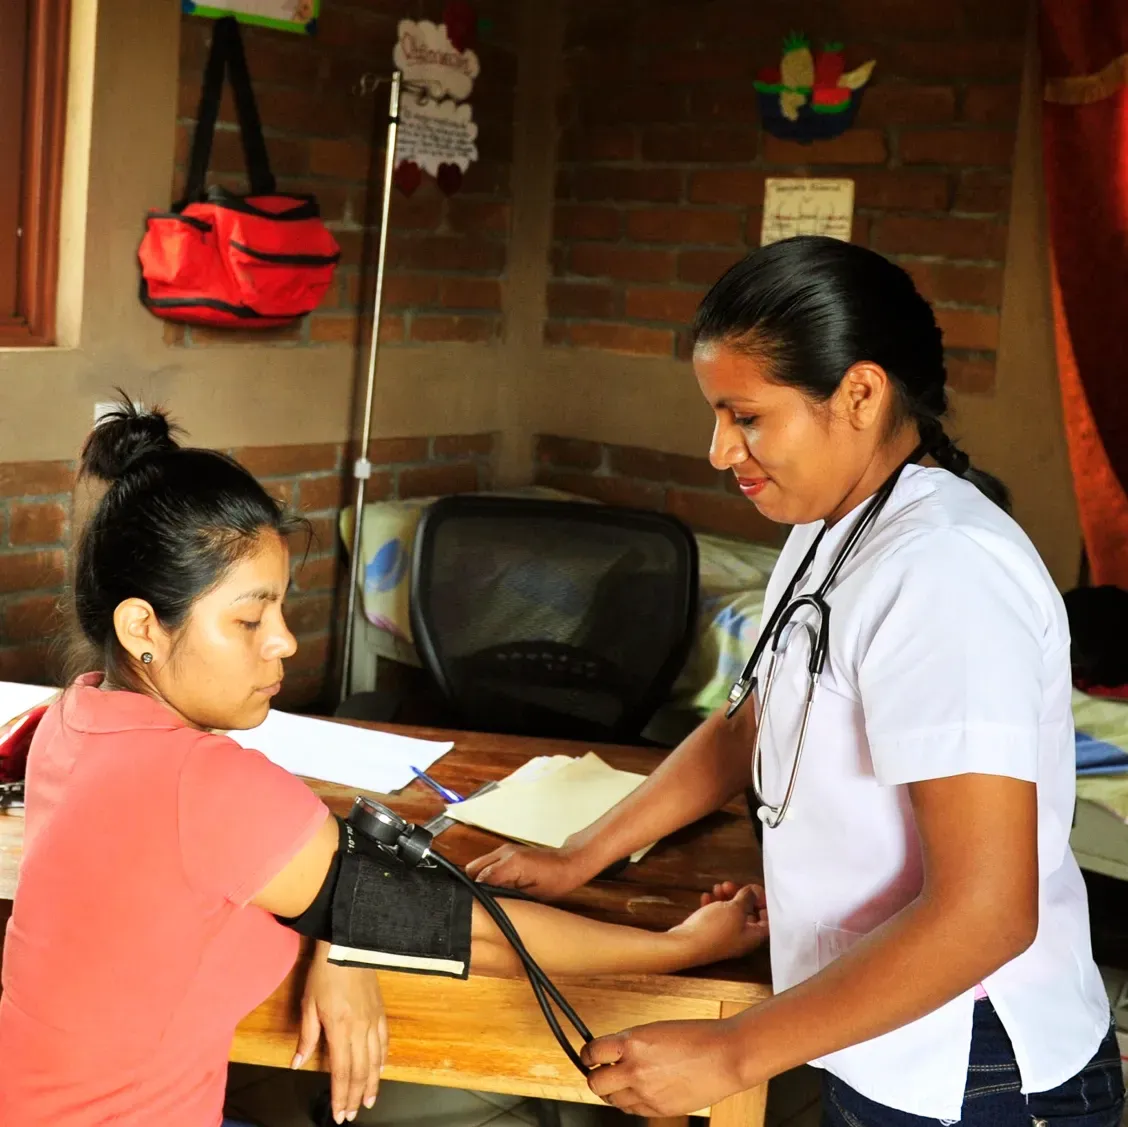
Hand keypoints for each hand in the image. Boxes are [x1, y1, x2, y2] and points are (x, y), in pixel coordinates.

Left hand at [294, 943, 387, 1123]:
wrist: (347, 946)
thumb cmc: (324, 974)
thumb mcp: (308, 1004)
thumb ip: (306, 1036)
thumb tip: (297, 1063)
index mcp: (339, 1028)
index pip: (341, 1071)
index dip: (340, 1095)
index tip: (339, 1114)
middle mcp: (359, 1028)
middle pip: (360, 1070)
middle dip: (355, 1095)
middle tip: (352, 1114)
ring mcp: (373, 1020)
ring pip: (375, 1059)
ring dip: (372, 1083)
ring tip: (368, 1101)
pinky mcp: (380, 1011)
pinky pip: (384, 1040)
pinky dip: (383, 1059)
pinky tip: (380, 1069)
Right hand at [464, 841, 592, 900]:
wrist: (570, 861)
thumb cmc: (557, 879)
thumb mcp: (534, 896)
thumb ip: (508, 896)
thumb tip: (489, 902)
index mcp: (512, 863)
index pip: (480, 878)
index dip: (476, 894)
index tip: (476, 906)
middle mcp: (505, 852)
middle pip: (473, 869)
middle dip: (474, 886)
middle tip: (482, 902)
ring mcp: (505, 849)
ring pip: (478, 865)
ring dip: (479, 879)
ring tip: (490, 895)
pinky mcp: (507, 851)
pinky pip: (488, 862)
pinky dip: (486, 874)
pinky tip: (496, 887)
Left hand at [582, 1018, 746, 1115]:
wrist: (726, 1056)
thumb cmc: (696, 1037)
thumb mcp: (655, 1030)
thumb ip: (631, 1043)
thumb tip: (613, 1053)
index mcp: (633, 1043)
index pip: (592, 1052)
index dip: (587, 1054)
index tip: (589, 1054)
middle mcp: (636, 1069)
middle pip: (595, 1083)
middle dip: (596, 1076)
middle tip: (602, 1070)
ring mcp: (646, 1093)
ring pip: (612, 1100)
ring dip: (614, 1090)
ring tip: (626, 1079)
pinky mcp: (659, 1110)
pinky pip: (633, 1109)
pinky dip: (632, 1101)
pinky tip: (642, 1089)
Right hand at [669, 883, 767, 964]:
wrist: (686, 945)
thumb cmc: (715, 929)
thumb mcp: (735, 909)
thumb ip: (747, 898)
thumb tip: (754, 892)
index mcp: (753, 936)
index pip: (768, 921)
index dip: (764, 904)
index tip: (755, 891)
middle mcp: (741, 939)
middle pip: (747, 914)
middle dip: (741, 897)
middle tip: (731, 885)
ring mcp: (725, 937)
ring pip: (730, 914)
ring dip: (726, 898)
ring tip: (717, 887)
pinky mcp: (710, 935)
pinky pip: (716, 917)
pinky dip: (713, 905)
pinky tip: (706, 897)